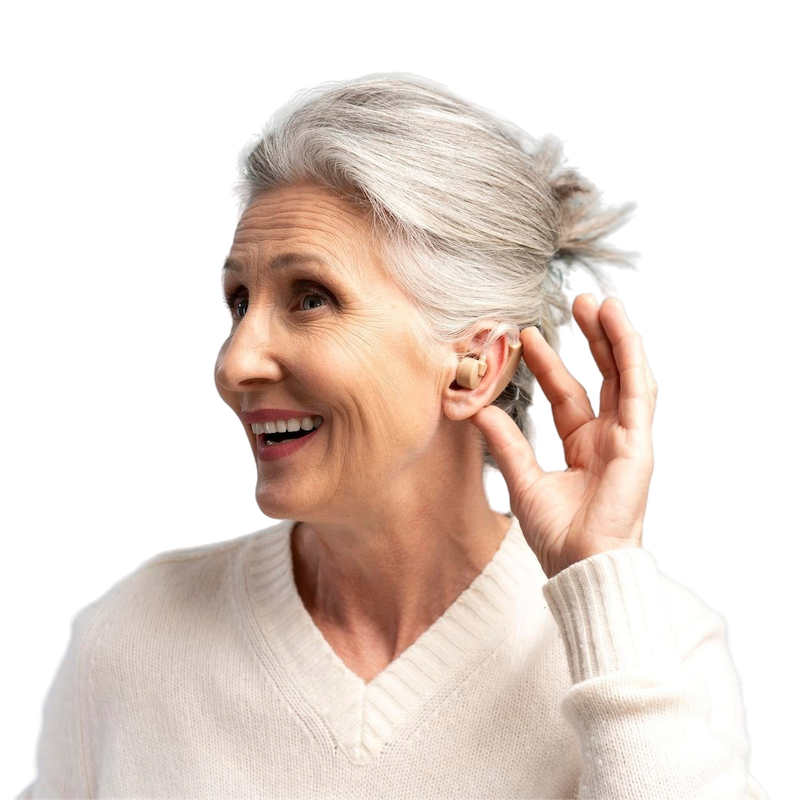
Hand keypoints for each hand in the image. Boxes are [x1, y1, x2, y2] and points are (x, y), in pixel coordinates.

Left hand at [468, 293, 659, 579]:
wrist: (580, 565)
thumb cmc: (557, 536)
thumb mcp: (522, 477)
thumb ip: (505, 440)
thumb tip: (476, 408)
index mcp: (582, 448)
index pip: (566, 394)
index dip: (550, 363)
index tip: (527, 335)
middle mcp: (606, 438)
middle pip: (600, 377)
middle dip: (587, 340)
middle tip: (573, 303)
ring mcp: (626, 438)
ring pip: (622, 376)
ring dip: (612, 337)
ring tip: (597, 301)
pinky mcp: (640, 442)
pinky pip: (637, 391)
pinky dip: (632, 357)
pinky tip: (622, 326)